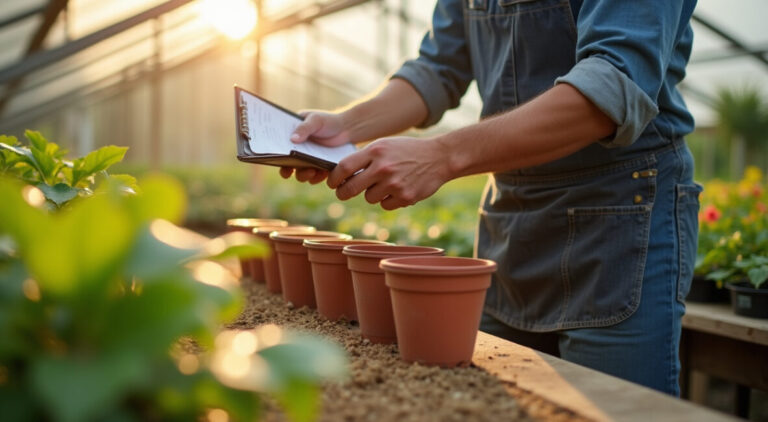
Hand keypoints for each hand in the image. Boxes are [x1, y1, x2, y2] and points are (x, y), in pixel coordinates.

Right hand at [280, 111, 349, 183]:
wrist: (346, 129)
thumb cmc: (328, 121)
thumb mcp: (315, 120)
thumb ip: (304, 128)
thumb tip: (292, 139)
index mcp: (290, 137)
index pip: (277, 147)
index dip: (274, 155)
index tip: (276, 160)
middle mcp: (296, 150)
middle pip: (286, 164)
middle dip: (287, 169)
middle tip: (290, 171)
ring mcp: (306, 160)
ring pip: (300, 173)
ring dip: (303, 175)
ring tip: (312, 171)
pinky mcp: (318, 168)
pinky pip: (314, 177)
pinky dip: (317, 177)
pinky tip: (322, 173)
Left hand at [327, 137, 449, 209]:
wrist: (439, 157)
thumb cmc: (407, 151)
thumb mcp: (385, 146)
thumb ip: (365, 158)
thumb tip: (341, 174)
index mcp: (375, 151)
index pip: (343, 168)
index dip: (333, 178)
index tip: (332, 182)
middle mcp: (383, 167)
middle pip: (350, 188)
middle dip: (343, 192)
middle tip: (343, 192)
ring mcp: (394, 184)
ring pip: (369, 198)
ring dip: (372, 194)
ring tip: (385, 183)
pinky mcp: (405, 197)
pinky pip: (385, 205)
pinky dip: (388, 200)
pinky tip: (398, 189)